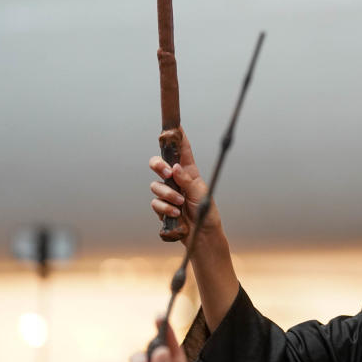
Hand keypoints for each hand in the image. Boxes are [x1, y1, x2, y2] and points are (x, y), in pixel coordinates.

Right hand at [149, 126, 219, 243]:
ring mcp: (168, 194)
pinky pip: (156, 202)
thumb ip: (187, 180)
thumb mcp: (200, 193)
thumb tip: (175, 168)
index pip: (182, 152)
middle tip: (165, 172)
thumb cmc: (206, 212)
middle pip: (159, 164)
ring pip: (156, 186)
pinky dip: (165, 208)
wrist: (202, 235)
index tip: (174, 125)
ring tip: (180, 203)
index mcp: (189, 173)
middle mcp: (177, 180)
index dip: (177, 138)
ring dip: (167, 194)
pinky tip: (176, 213)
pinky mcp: (163, 207)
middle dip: (158, 165)